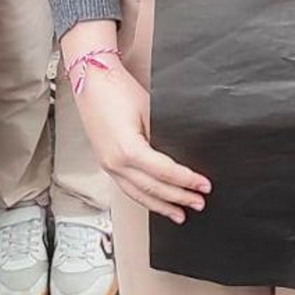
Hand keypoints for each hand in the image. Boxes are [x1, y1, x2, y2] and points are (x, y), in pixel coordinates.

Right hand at [63, 30, 210, 221]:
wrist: (91, 80)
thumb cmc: (117, 90)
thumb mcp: (149, 111)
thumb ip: (162, 136)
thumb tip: (180, 156)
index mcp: (127, 150)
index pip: (164, 173)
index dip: (187, 181)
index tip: (203, 185)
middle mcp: (115, 162)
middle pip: (153, 189)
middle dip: (178, 198)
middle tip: (198, 203)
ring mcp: (108, 165)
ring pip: (138, 194)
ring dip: (161, 206)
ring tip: (179, 214)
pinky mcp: (106, 162)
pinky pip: (128, 187)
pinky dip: (144, 197)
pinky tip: (155, 202)